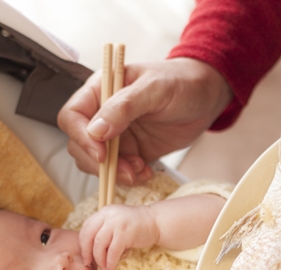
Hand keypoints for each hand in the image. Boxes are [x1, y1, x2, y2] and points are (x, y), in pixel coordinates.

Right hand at [57, 58, 232, 185]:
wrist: (207, 96)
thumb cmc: (183, 82)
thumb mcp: (155, 88)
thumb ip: (125, 106)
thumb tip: (96, 130)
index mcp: (100, 90)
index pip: (72, 116)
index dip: (81, 138)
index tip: (102, 154)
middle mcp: (103, 114)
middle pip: (79, 145)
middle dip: (100, 163)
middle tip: (128, 169)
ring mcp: (116, 135)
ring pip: (97, 163)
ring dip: (115, 173)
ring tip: (140, 170)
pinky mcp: (131, 152)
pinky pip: (118, 171)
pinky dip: (129, 177)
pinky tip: (147, 172)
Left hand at [79, 204, 158, 269]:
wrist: (155, 222)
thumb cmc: (135, 225)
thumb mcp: (116, 221)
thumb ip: (104, 229)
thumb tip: (90, 249)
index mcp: (103, 212)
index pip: (86, 228)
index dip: (83, 243)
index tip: (85, 255)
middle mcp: (108, 215)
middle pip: (89, 236)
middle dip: (87, 252)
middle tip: (89, 263)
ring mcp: (116, 223)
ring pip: (99, 245)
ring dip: (99, 259)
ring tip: (103, 267)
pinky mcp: (124, 233)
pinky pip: (112, 251)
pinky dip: (110, 262)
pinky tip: (112, 268)